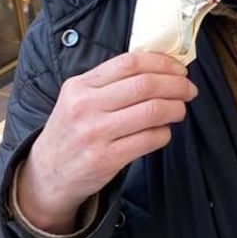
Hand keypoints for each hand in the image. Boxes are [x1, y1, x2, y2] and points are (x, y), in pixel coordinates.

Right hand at [16, 52, 197, 232]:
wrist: (47, 174)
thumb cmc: (72, 130)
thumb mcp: (79, 98)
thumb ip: (112, 82)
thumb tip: (162, 69)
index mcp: (80, 85)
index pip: (130, 62)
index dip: (162, 63)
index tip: (179, 69)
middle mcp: (85, 106)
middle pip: (146, 85)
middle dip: (177, 85)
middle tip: (189, 90)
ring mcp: (94, 134)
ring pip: (152, 111)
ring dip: (176, 108)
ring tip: (180, 110)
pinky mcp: (105, 159)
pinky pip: (150, 140)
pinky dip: (165, 133)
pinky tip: (163, 132)